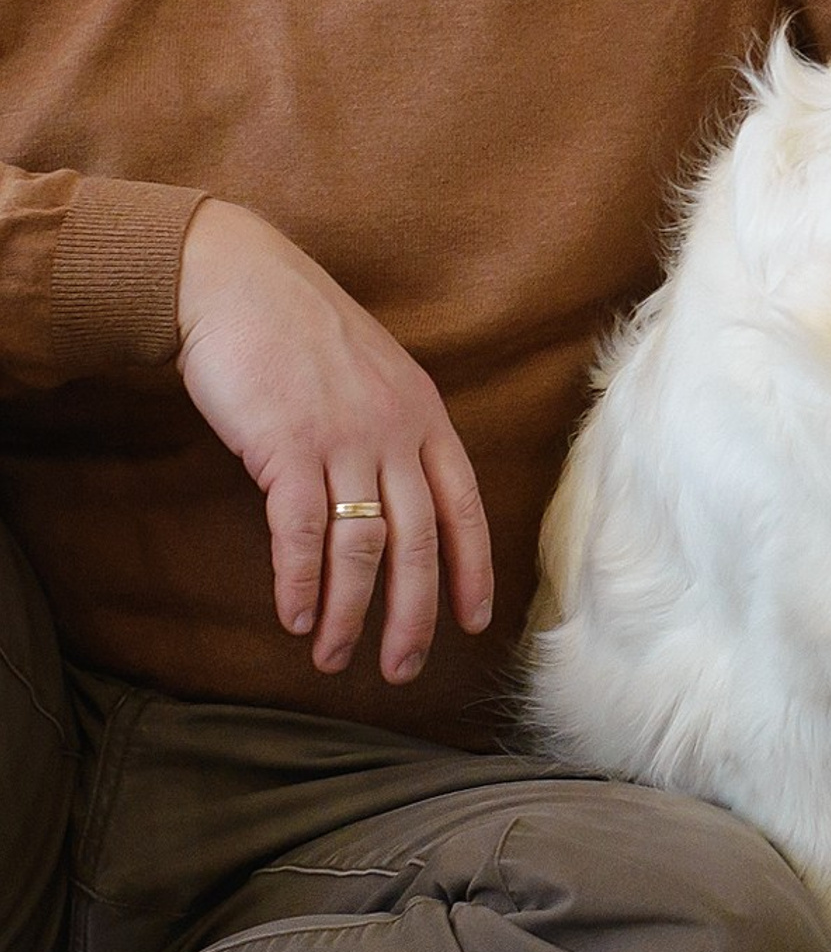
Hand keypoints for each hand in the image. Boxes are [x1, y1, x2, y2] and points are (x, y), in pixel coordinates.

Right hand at [174, 198, 493, 682]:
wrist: (238, 282)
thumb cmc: (299, 332)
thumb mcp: (373, 376)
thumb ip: (393, 432)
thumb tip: (396, 499)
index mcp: (424, 415)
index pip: (465, 508)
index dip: (471, 569)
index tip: (472, 622)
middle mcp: (395, 432)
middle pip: (419, 544)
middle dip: (414, 616)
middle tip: (401, 670)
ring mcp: (344, 439)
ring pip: (362, 548)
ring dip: (348, 613)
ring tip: (334, 657)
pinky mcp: (287, 446)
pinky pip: (303, 532)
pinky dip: (301, 582)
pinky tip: (295, 617)